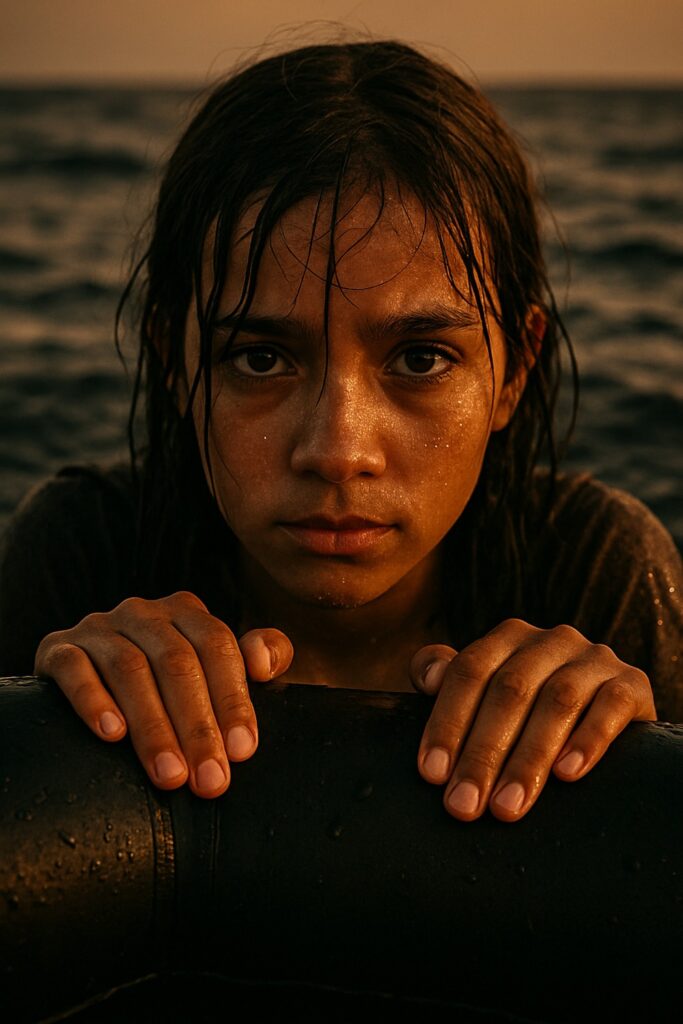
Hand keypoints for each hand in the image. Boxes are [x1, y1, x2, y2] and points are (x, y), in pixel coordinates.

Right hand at [34, 591, 293, 797]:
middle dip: (196, 726)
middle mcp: (143, 613)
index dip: (232, 699)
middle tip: (209, 780)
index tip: (242, 751)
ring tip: (169, 775)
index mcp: (187, 613)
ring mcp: (98, 627)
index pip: (218, 647)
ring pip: (129, 668)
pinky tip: (110, 733)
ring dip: (152, 726)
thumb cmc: (174, 687)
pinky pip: (74, 667)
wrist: (90, 684)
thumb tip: (265, 662)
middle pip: (177, 663)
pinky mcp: (57, 648)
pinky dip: (92, 699)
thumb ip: (263, 656)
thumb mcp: (221, 668)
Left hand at [410, 619, 655, 821]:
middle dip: (483, 753)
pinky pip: (612, 706)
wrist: (606, 712)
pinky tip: (567, 775)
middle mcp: (551, 640)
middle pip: (510, 690)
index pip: (469, 671)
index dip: (447, 721)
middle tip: (464, 805)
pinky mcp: (633, 683)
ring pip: (558, 700)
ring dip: (529, 757)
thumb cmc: (528, 709)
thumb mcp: (487, 690)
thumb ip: (448, 676)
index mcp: (508, 637)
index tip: (432, 774)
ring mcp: (594, 658)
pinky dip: (588, 740)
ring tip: (507, 806)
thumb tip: (427, 679)